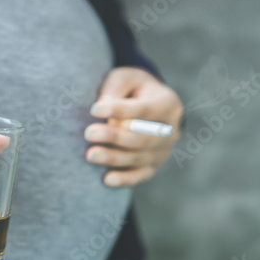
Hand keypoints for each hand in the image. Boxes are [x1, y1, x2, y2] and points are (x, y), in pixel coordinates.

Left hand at [85, 67, 182, 186]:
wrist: (145, 103)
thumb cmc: (130, 88)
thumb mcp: (123, 79)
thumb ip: (114, 92)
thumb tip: (99, 110)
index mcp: (167, 103)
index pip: (144, 109)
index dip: (119, 110)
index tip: (94, 109)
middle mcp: (171, 129)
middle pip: (143, 137)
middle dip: (114, 136)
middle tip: (89, 133)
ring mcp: (163, 150)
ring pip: (139, 157)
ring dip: (113, 158)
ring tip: (90, 155)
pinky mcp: (153, 166)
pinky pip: (140, 175)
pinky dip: (124, 179)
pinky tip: (106, 180)